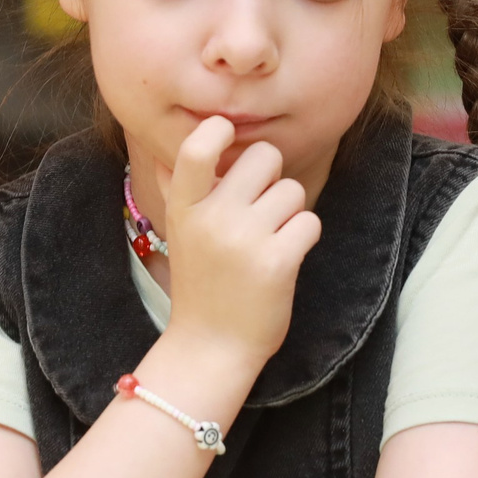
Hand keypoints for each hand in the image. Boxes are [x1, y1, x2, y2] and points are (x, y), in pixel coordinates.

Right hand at [155, 118, 321, 368]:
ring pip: (293, 190)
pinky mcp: (277, 262)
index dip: (217, 129)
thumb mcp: (179, 234)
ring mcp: (244, 240)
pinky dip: (305, 237)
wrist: (210, 348)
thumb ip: (175, 191)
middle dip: (272, 177)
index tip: (227, 133)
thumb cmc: (201, 286)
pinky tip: (286, 256)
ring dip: (291, 212)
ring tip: (270, 240)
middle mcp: (211, 218)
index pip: (196, 148)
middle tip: (262, 209)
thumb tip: (167, 154)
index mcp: (183, 208)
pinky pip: (310, 222)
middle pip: (265, 156)